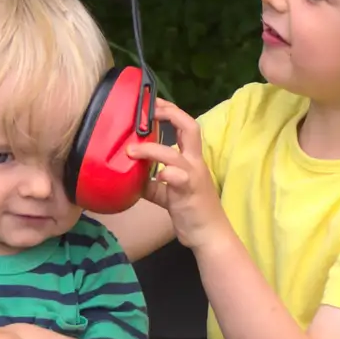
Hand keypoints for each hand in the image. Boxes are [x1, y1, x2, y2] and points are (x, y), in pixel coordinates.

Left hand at [125, 98, 229, 250]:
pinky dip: (167, 173)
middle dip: (169, 113)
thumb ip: (151, 182)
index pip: (184, 126)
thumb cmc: (190, 212)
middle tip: (148, 109)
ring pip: (175, 153)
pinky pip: (179, 178)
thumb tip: (130, 175)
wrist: (210, 236)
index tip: (151, 102)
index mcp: (191, 159)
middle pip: (189, 127)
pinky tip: (156, 176)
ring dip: (151, 149)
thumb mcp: (167, 194)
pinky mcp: (190, 192)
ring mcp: (193, 176)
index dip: (170, 111)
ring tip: (131, 150)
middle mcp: (194, 163)